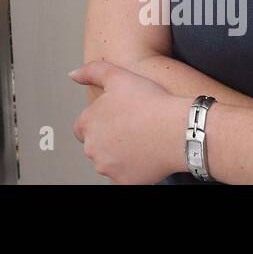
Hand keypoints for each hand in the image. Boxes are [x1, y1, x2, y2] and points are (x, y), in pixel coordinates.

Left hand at [70, 61, 186, 183]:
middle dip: (109, 138)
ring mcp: (107, 167)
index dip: (100, 122)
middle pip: (95, 145)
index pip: (82, 128)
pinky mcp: (124, 182)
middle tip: (132, 127)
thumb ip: (91, 72)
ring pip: (109, 161)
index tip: (117, 119)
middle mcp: (92, 148)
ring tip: (141, 139)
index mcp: (87, 123)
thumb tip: (73, 75)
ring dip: (119, 154)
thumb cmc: (151, 103)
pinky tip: (146, 154)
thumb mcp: (118, 75)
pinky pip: (124, 175)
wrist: (179, 131)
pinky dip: (132, 168)